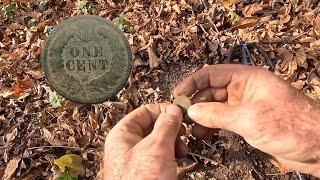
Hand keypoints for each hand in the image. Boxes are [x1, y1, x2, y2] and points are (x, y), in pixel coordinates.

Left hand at [104, 104, 186, 179]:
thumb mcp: (157, 148)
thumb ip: (166, 126)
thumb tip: (174, 109)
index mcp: (123, 135)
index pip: (144, 111)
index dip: (163, 110)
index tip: (180, 113)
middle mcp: (128, 144)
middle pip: (152, 125)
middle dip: (171, 128)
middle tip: (183, 133)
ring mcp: (138, 158)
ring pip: (159, 139)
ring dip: (174, 141)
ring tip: (182, 150)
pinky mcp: (147, 169)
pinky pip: (161, 153)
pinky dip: (171, 153)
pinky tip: (179, 157)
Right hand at [174, 64, 319, 176]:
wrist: (317, 147)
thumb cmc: (292, 125)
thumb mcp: (250, 119)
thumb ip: (218, 114)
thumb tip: (192, 111)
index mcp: (247, 78)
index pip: (212, 74)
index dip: (192, 82)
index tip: (177, 94)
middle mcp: (243, 89)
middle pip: (211, 91)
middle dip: (195, 102)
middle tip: (181, 116)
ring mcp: (244, 105)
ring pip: (215, 107)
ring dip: (201, 116)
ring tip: (190, 129)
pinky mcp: (246, 120)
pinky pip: (222, 119)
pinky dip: (211, 126)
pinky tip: (202, 134)